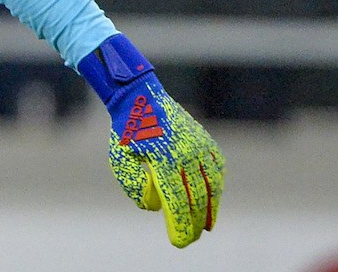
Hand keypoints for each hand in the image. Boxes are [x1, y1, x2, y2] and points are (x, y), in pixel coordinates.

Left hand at [79, 34, 223, 247]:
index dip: (179, 225)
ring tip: (205, 227)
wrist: (139, 96)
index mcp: (164, 159)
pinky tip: (213, 199)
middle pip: (197, 198)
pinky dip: (216, 186)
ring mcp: (199, 146)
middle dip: (194, 223)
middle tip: (190, 240)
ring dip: (210, 209)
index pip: (177, 202)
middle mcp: (187, 153)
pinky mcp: (206, 140)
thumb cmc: (126, 130)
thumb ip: (135, 185)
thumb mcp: (120, 159)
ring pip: (212, 185)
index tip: (178, 243)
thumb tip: (155, 206)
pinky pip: (216, 168)